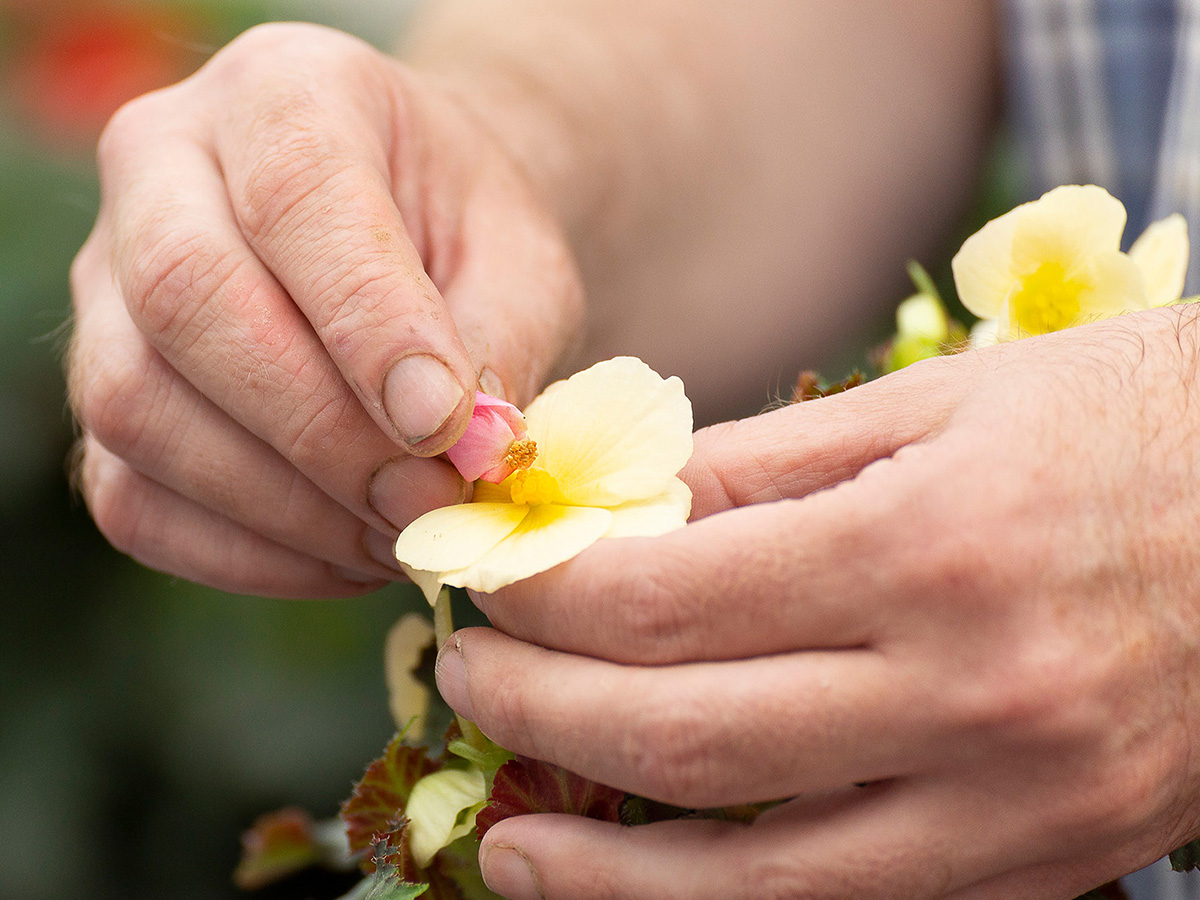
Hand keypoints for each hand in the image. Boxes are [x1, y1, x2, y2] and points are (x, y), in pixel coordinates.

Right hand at [67, 23, 581, 596]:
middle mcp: (163, 167)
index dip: (369, 327)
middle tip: (429, 506)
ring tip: (402, 537)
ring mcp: (108, 283)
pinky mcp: (103, 389)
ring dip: (285, 509)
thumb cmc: (466, 237)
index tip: (446, 427)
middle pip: (189, 302)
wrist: (410, 237)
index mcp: (285, 93)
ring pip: (138, 410)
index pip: (298, 198)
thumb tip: (461, 459)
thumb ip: (497, 340)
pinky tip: (344, 556)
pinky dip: (246, 554)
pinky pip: (132, 497)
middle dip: (323, 434)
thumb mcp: (520, 260)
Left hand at [436, 306, 1199, 898]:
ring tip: (508, 846)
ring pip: (753, 882)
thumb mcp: (949, 402)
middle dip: (539, 714)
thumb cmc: (1135, 424)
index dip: (545, 597)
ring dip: (604, 873)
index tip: (492, 581)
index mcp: (927, 547)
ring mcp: (1012, 806)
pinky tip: (656, 885)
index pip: (662, 599)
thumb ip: (772, 461)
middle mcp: (965, 694)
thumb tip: (627, 502)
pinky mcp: (1045, 864)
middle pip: (678, 737)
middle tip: (468, 683)